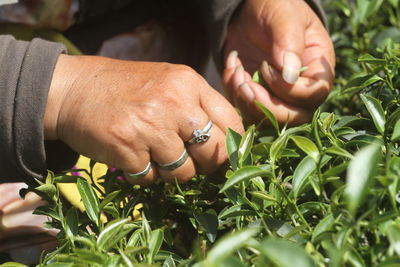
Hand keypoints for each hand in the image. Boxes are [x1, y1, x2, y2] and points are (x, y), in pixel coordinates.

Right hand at [44, 55, 242, 183]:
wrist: (74, 90)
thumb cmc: (126, 89)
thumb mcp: (168, 82)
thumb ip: (198, 105)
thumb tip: (228, 142)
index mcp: (189, 84)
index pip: (232, 123)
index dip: (232, 146)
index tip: (223, 157)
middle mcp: (174, 103)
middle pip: (213, 152)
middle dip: (204, 164)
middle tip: (187, 159)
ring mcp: (150, 127)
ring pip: (183, 172)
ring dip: (171, 172)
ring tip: (154, 155)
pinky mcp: (128, 149)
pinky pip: (152, 179)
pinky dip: (145, 175)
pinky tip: (133, 157)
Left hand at [223, 0, 334, 124]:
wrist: (248, 11)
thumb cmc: (273, 7)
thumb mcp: (283, 14)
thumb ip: (289, 41)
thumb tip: (289, 75)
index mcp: (317, 67)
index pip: (314, 95)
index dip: (289, 90)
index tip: (267, 67)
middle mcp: (300, 87)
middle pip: (295, 117)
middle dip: (267, 106)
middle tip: (245, 85)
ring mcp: (277, 95)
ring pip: (268, 120)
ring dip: (247, 102)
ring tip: (236, 73)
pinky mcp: (256, 96)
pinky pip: (246, 110)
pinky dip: (234, 95)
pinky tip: (232, 69)